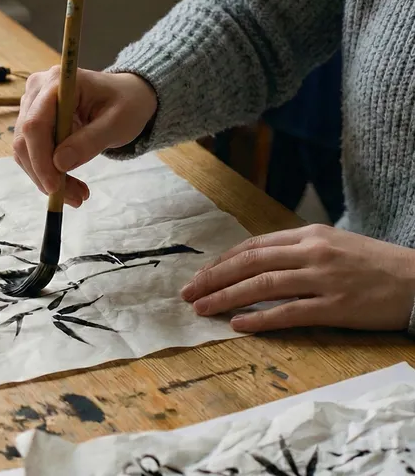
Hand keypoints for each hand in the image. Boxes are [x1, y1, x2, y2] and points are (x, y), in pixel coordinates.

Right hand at [12, 67, 156, 206]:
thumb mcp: (117, 123)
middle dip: (44, 174)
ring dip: (46, 178)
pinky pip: (31, 153)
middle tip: (75, 199)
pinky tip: (69, 185)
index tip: (55, 188)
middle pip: (25, 140)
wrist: (126, 97)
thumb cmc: (126, 104)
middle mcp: (37, 90)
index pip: (35, 125)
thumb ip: (89, 142)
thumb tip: (59, 163)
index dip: (40, 158)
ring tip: (77, 195)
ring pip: (25, 151)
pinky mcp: (33, 121)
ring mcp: (31, 105)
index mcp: (57, 82)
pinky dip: (47, 173)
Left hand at [181, 224, 414, 332]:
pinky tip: (237, 325)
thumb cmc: (373, 265)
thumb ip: (296, 250)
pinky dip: (260, 319)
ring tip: (202, 308)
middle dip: (213, 278)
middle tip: (187, 293)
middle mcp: (312, 252)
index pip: (253, 245)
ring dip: (227, 297)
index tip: (200, 275)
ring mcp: (324, 279)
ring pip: (263, 285)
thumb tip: (255, 262)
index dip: (222, 261)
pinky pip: (290, 313)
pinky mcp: (336, 306)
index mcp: (309, 235)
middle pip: (250, 262)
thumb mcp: (333, 245)